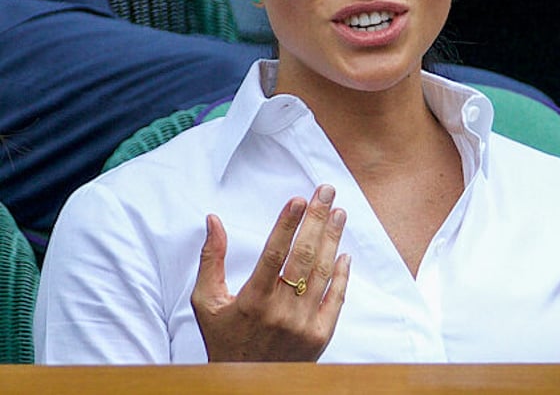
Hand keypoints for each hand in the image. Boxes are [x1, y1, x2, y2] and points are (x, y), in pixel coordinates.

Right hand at [191, 185, 349, 361]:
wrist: (247, 384)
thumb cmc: (225, 339)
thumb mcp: (207, 302)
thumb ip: (211, 259)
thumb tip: (213, 221)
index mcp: (252, 301)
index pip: (274, 253)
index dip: (287, 224)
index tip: (298, 199)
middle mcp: (281, 312)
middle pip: (303, 256)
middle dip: (316, 219)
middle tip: (326, 192)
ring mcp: (303, 325)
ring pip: (322, 273)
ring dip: (333, 239)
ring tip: (338, 213)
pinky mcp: (320, 335)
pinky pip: (336, 298)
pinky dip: (341, 273)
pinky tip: (344, 252)